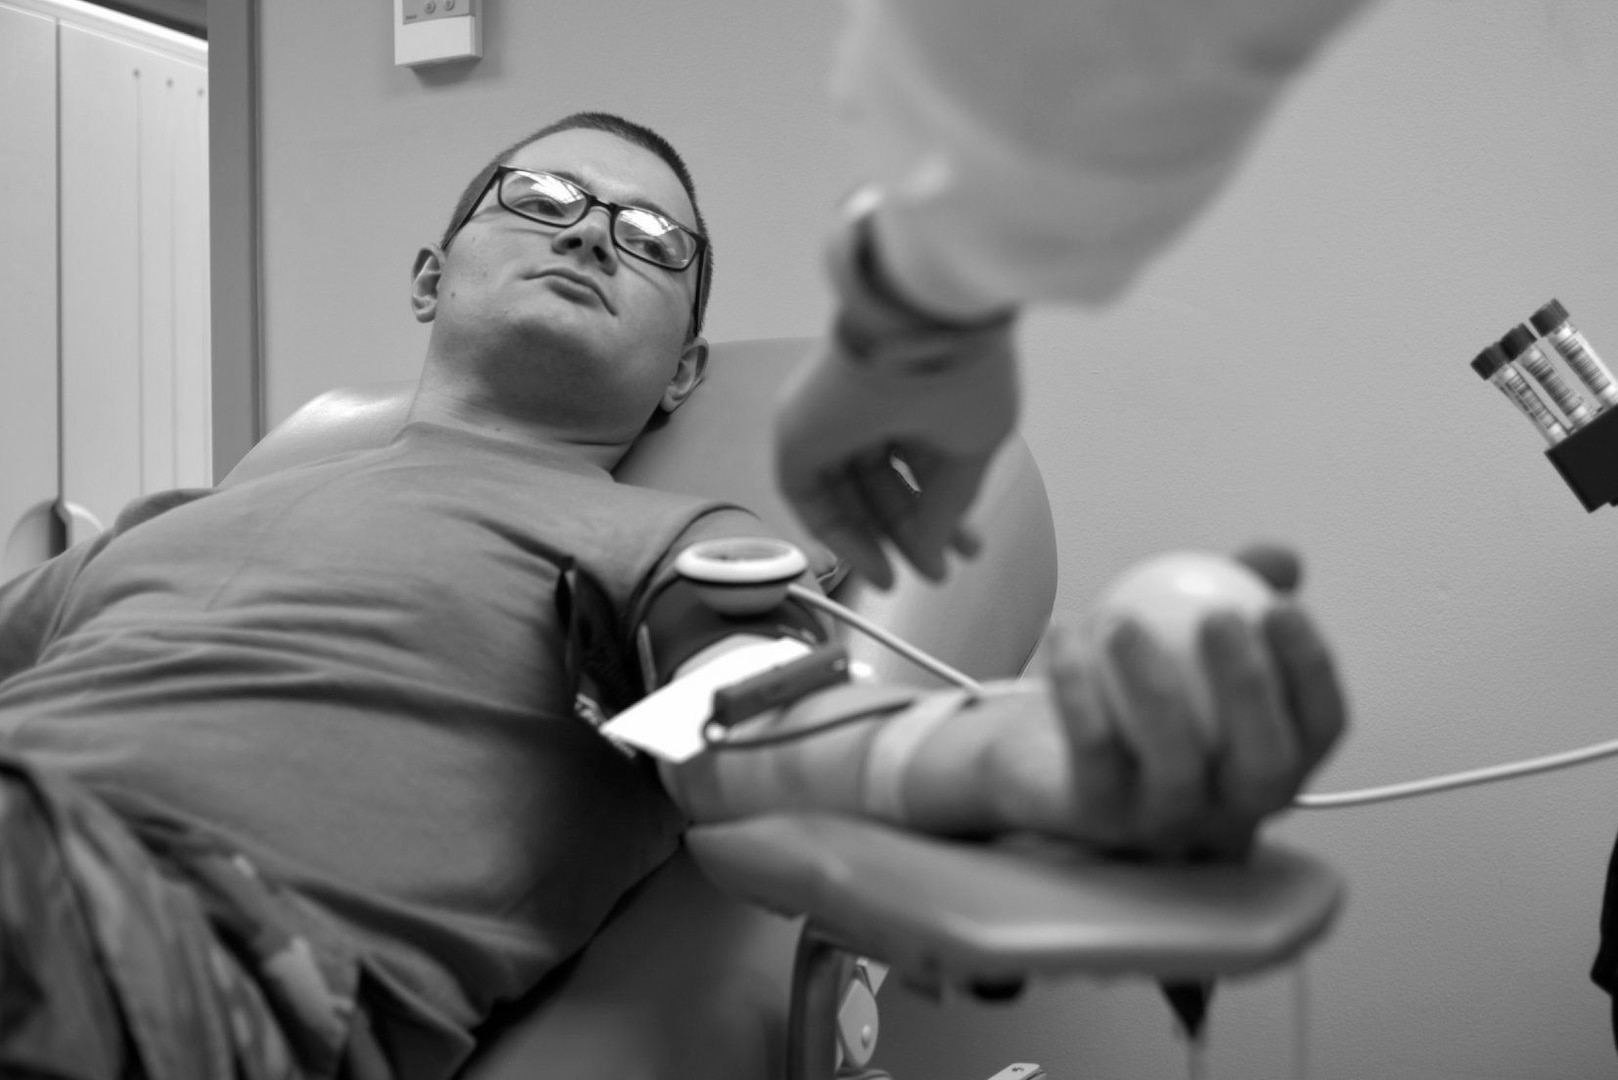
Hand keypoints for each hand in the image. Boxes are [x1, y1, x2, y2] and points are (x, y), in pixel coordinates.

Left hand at [773, 328, 1016, 588]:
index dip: (943, 513)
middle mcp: (868, 406)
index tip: (965, 551)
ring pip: (848, 493)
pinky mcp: (797, 432)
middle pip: (883, 484)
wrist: (922, 325)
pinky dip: (839, 534)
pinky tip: (875, 565)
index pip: (920, 464)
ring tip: (903, 579)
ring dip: (875, 540)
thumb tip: (933, 556)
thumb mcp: (972, 448)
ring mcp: (828, 418)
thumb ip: (948, 507)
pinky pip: (810, 496)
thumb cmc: (961, 372)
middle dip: (912, 529)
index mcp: (913, 396)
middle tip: (937, 571)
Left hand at [997, 547, 1344, 858]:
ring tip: (1123, 620)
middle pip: (1265, 766)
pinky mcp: (1098, 821)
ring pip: (1175, 766)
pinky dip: (1077, 688)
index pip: (1320, 730)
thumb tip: (1282, 558)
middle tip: (1220, 616)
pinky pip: (1093, 751)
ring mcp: (1166, 826)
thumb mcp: (1186, 638)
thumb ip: (1238, 594)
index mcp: (1270, 768)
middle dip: (1250, 687)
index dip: (1312, 670)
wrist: (1038, 757)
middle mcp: (1231, 813)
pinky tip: (1066, 631)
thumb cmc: (1130, 692)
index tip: (1281, 605)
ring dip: (1153, 685)